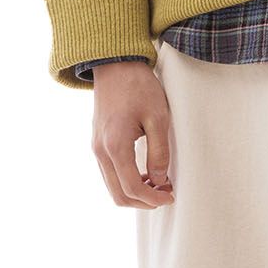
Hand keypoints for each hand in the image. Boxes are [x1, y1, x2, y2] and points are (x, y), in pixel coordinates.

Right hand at [90, 60, 175, 207]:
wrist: (115, 66)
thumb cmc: (138, 87)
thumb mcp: (158, 117)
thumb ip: (159, 152)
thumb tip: (159, 180)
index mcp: (115, 146)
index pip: (132, 187)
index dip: (153, 199)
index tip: (170, 196)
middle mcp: (100, 151)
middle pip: (118, 195)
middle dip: (143, 202)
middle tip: (166, 194)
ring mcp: (96, 148)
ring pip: (112, 187)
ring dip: (135, 192)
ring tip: (159, 184)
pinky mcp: (98, 143)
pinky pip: (110, 174)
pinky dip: (126, 181)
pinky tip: (145, 173)